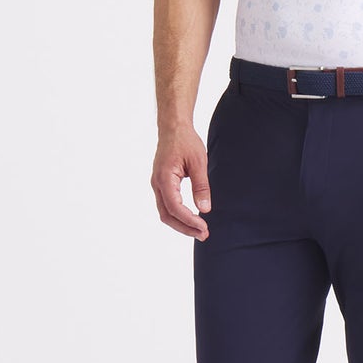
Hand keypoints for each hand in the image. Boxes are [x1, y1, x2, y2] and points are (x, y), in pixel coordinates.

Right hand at [151, 123, 211, 239]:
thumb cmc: (185, 141)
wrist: (173, 127)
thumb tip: (205, 209)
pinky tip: (191, 219)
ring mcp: (157, 185)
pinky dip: (178, 216)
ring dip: (181, 224)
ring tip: (199, 230)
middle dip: (185, 228)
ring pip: (165, 212)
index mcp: (164, 178)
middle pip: (167, 215)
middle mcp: (157, 184)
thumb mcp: (199, 162)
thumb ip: (201, 186)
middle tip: (203, 234)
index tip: (204, 227)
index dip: (189, 220)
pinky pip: (167, 205)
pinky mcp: (161, 184)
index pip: (175, 207)